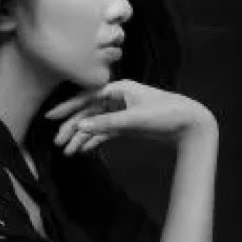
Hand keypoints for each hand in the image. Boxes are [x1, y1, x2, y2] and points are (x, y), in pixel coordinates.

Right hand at [44, 79, 216, 154]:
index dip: (67, 108)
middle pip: (88, 114)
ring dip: (82, 137)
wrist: (191, 125)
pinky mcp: (125, 126)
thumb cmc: (165, 114)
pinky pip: (105, 133)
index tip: (50, 116)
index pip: (86, 98)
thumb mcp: (134, 118)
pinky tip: (83, 149)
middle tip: (57, 142)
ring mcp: (119, 113)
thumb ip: (106, 123)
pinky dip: (94, 141)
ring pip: (95, 125)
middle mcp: (115, 99)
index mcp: (117, 89)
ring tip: (68, 151)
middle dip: (72, 128)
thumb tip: (79, 127)